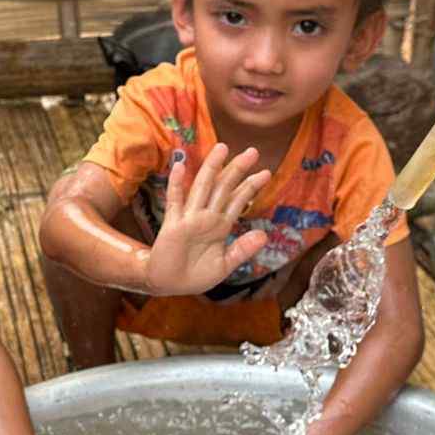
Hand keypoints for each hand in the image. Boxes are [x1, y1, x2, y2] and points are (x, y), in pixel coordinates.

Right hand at [143, 143, 272, 296]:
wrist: (168, 285)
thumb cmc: (195, 275)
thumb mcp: (224, 265)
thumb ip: (242, 250)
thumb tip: (264, 236)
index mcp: (220, 226)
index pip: (238, 201)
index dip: (251, 186)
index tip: (266, 172)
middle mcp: (206, 217)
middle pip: (223, 188)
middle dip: (237, 169)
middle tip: (253, 151)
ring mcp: (189, 219)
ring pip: (202, 188)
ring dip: (211, 168)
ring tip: (221, 149)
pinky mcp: (173, 226)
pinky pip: (175, 201)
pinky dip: (176, 184)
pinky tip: (180, 166)